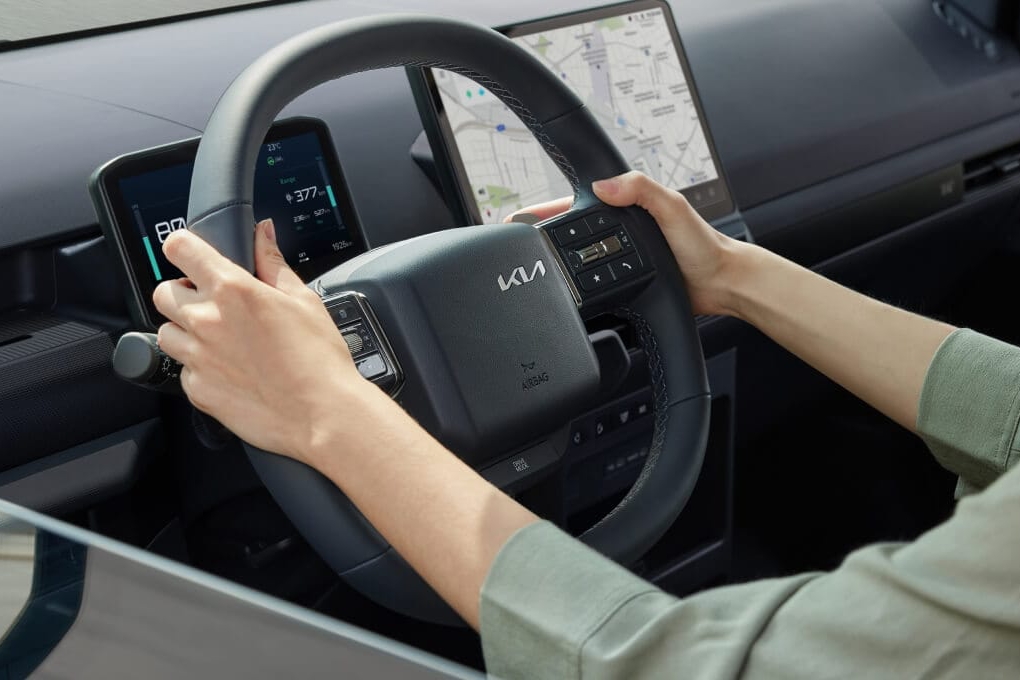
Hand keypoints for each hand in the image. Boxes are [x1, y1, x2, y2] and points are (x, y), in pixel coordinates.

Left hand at [152, 219, 363, 462]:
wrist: (322, 415)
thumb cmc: (319, 360)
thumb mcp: (303, 300)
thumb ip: (273, 262)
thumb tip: (262, 233)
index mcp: (233, 290)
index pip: (180, 248)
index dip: (184, 247)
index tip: (191, 254)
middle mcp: (206, 321)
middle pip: (163, 292)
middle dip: (183, 293)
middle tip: (213, 305)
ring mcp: (197, 357)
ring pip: (166, 332)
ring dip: (186, 331)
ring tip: (221, 341)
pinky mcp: (197, 389)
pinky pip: (183, 370)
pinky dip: (200, 367)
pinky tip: (231, 371)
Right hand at [509, 171, 743, 315]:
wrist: (721, 284)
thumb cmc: (704, 245)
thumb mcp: (673, 207)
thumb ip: (640, 189)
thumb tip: (602, 187)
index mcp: (625, 206)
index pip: (575, 203)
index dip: (545, 210)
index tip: (519, 218)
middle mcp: (618, 232)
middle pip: (568, 233)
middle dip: (539, 236)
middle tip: (511, 245)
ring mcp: (619, 259)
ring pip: (575, 260)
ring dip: (553, 263)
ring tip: (525, 267)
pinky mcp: (623, 284)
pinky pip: (591, 284)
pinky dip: (573, 287)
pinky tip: (558, 292)